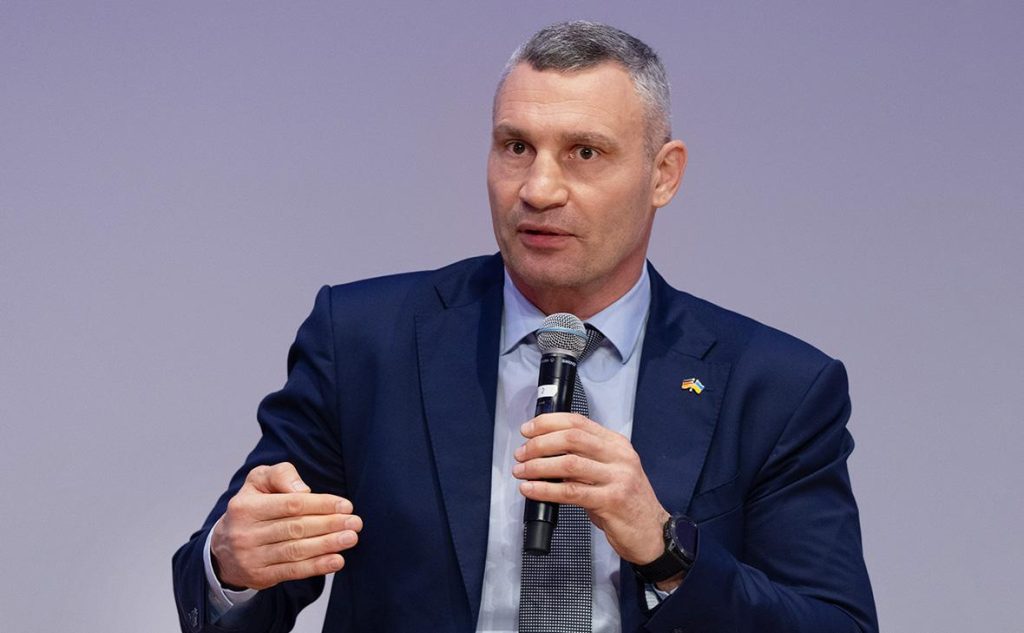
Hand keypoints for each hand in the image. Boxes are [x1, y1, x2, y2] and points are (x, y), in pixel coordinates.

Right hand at [210, 462, 361, 590]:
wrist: (224, 548)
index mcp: (245, 507)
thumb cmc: (251, 507)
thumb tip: (304, 490)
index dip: (321, 504)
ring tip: (350, 538)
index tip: (346, 505)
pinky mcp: (260, 576)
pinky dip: (318, 566)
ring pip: (296, 550)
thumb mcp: (258, 481)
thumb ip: (281, 475)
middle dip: (330, 524)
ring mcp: (251, 557)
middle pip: (296, 528)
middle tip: (355, 523)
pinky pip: (293, 571)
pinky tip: (337, 560)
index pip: (291, 505)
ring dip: (328, 545)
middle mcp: (245, 533)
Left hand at [513, 413, 668, 566]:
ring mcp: (618, 477)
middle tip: (521, 454)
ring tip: (522, 471)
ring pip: (569, 463)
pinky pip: (571, 492)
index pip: (578, 422)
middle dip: (539, 444)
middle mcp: (619, 456)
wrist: (653, 534)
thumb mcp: (610, 472)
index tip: (528, 429)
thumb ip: (585, 459)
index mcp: (617, 444)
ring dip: (538, 466)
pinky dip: (545, 489)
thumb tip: (546, 453)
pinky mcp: (612, 501)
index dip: (548, 423)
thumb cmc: (627, 504)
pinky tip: (531, 490)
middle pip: (571, 438)